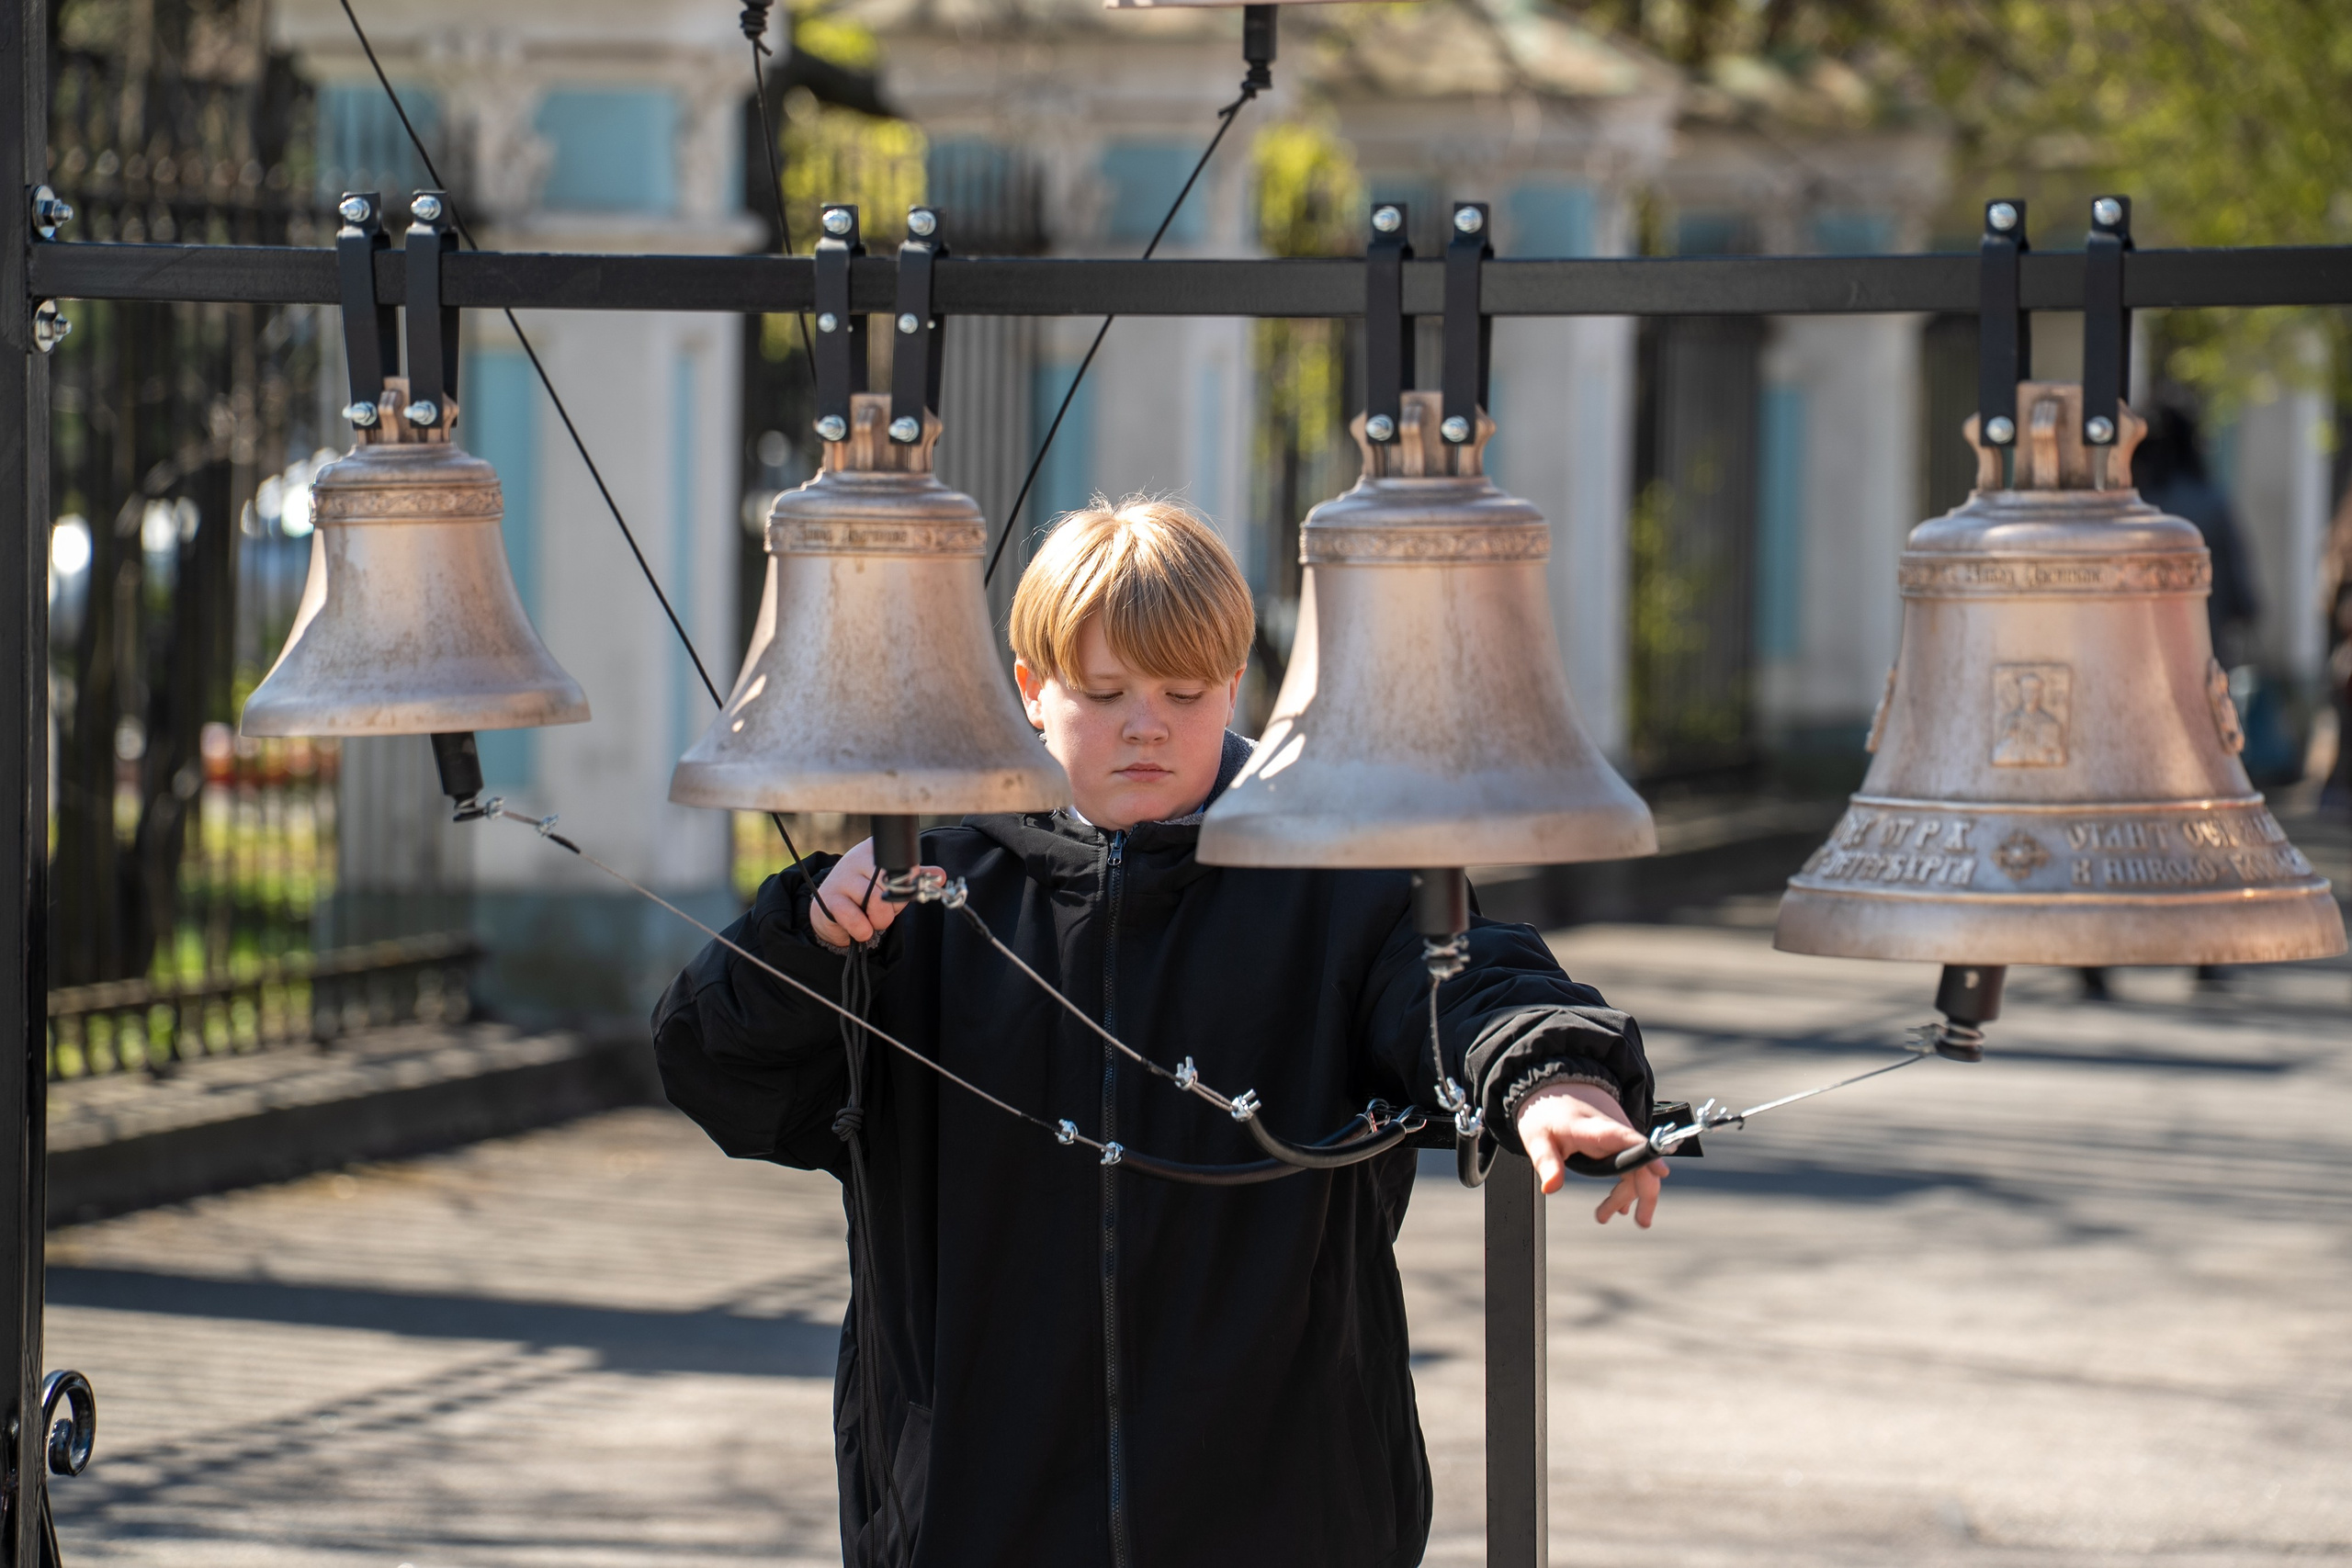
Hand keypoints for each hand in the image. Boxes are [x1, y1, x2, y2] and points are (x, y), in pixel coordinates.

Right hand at [807, 838, 941, 949]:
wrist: (830, 905)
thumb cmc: (865, 890)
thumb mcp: (889, 880)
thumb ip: (914, 876)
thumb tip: (941, 875)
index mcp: (876, 850)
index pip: (906, 867)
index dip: (908, 886)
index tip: (900, 892)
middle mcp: (858, 858)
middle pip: (894, 886)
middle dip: (894, 906)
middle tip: (883, 908)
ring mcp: (842, 878)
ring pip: (878, 903)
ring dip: (880, 921)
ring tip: (871, 918)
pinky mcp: (830, 900)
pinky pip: (857, 921)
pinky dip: (863, 931)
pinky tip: (860, 927)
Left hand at [1512, 1081, 1669, 1227]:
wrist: (1552, 1091)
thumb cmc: (1546, 1114)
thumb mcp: (1537, 1138)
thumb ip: (1546, 1162)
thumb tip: (1551, 1188)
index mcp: (1597, 1129)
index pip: (1627, 1140)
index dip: (1647, 1155)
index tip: (1661, 1172)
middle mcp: (1615, 1133)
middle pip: (1640, 1163)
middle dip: (1644, 1193)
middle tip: (1642, 1222)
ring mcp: (1618, 1140)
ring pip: (1634, 1169)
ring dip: (1625, 1195)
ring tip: (1603, 1216)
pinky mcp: (1616, 1145)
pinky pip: (1628, 1167)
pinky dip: (1623, 1186)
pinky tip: (1618, 1205)